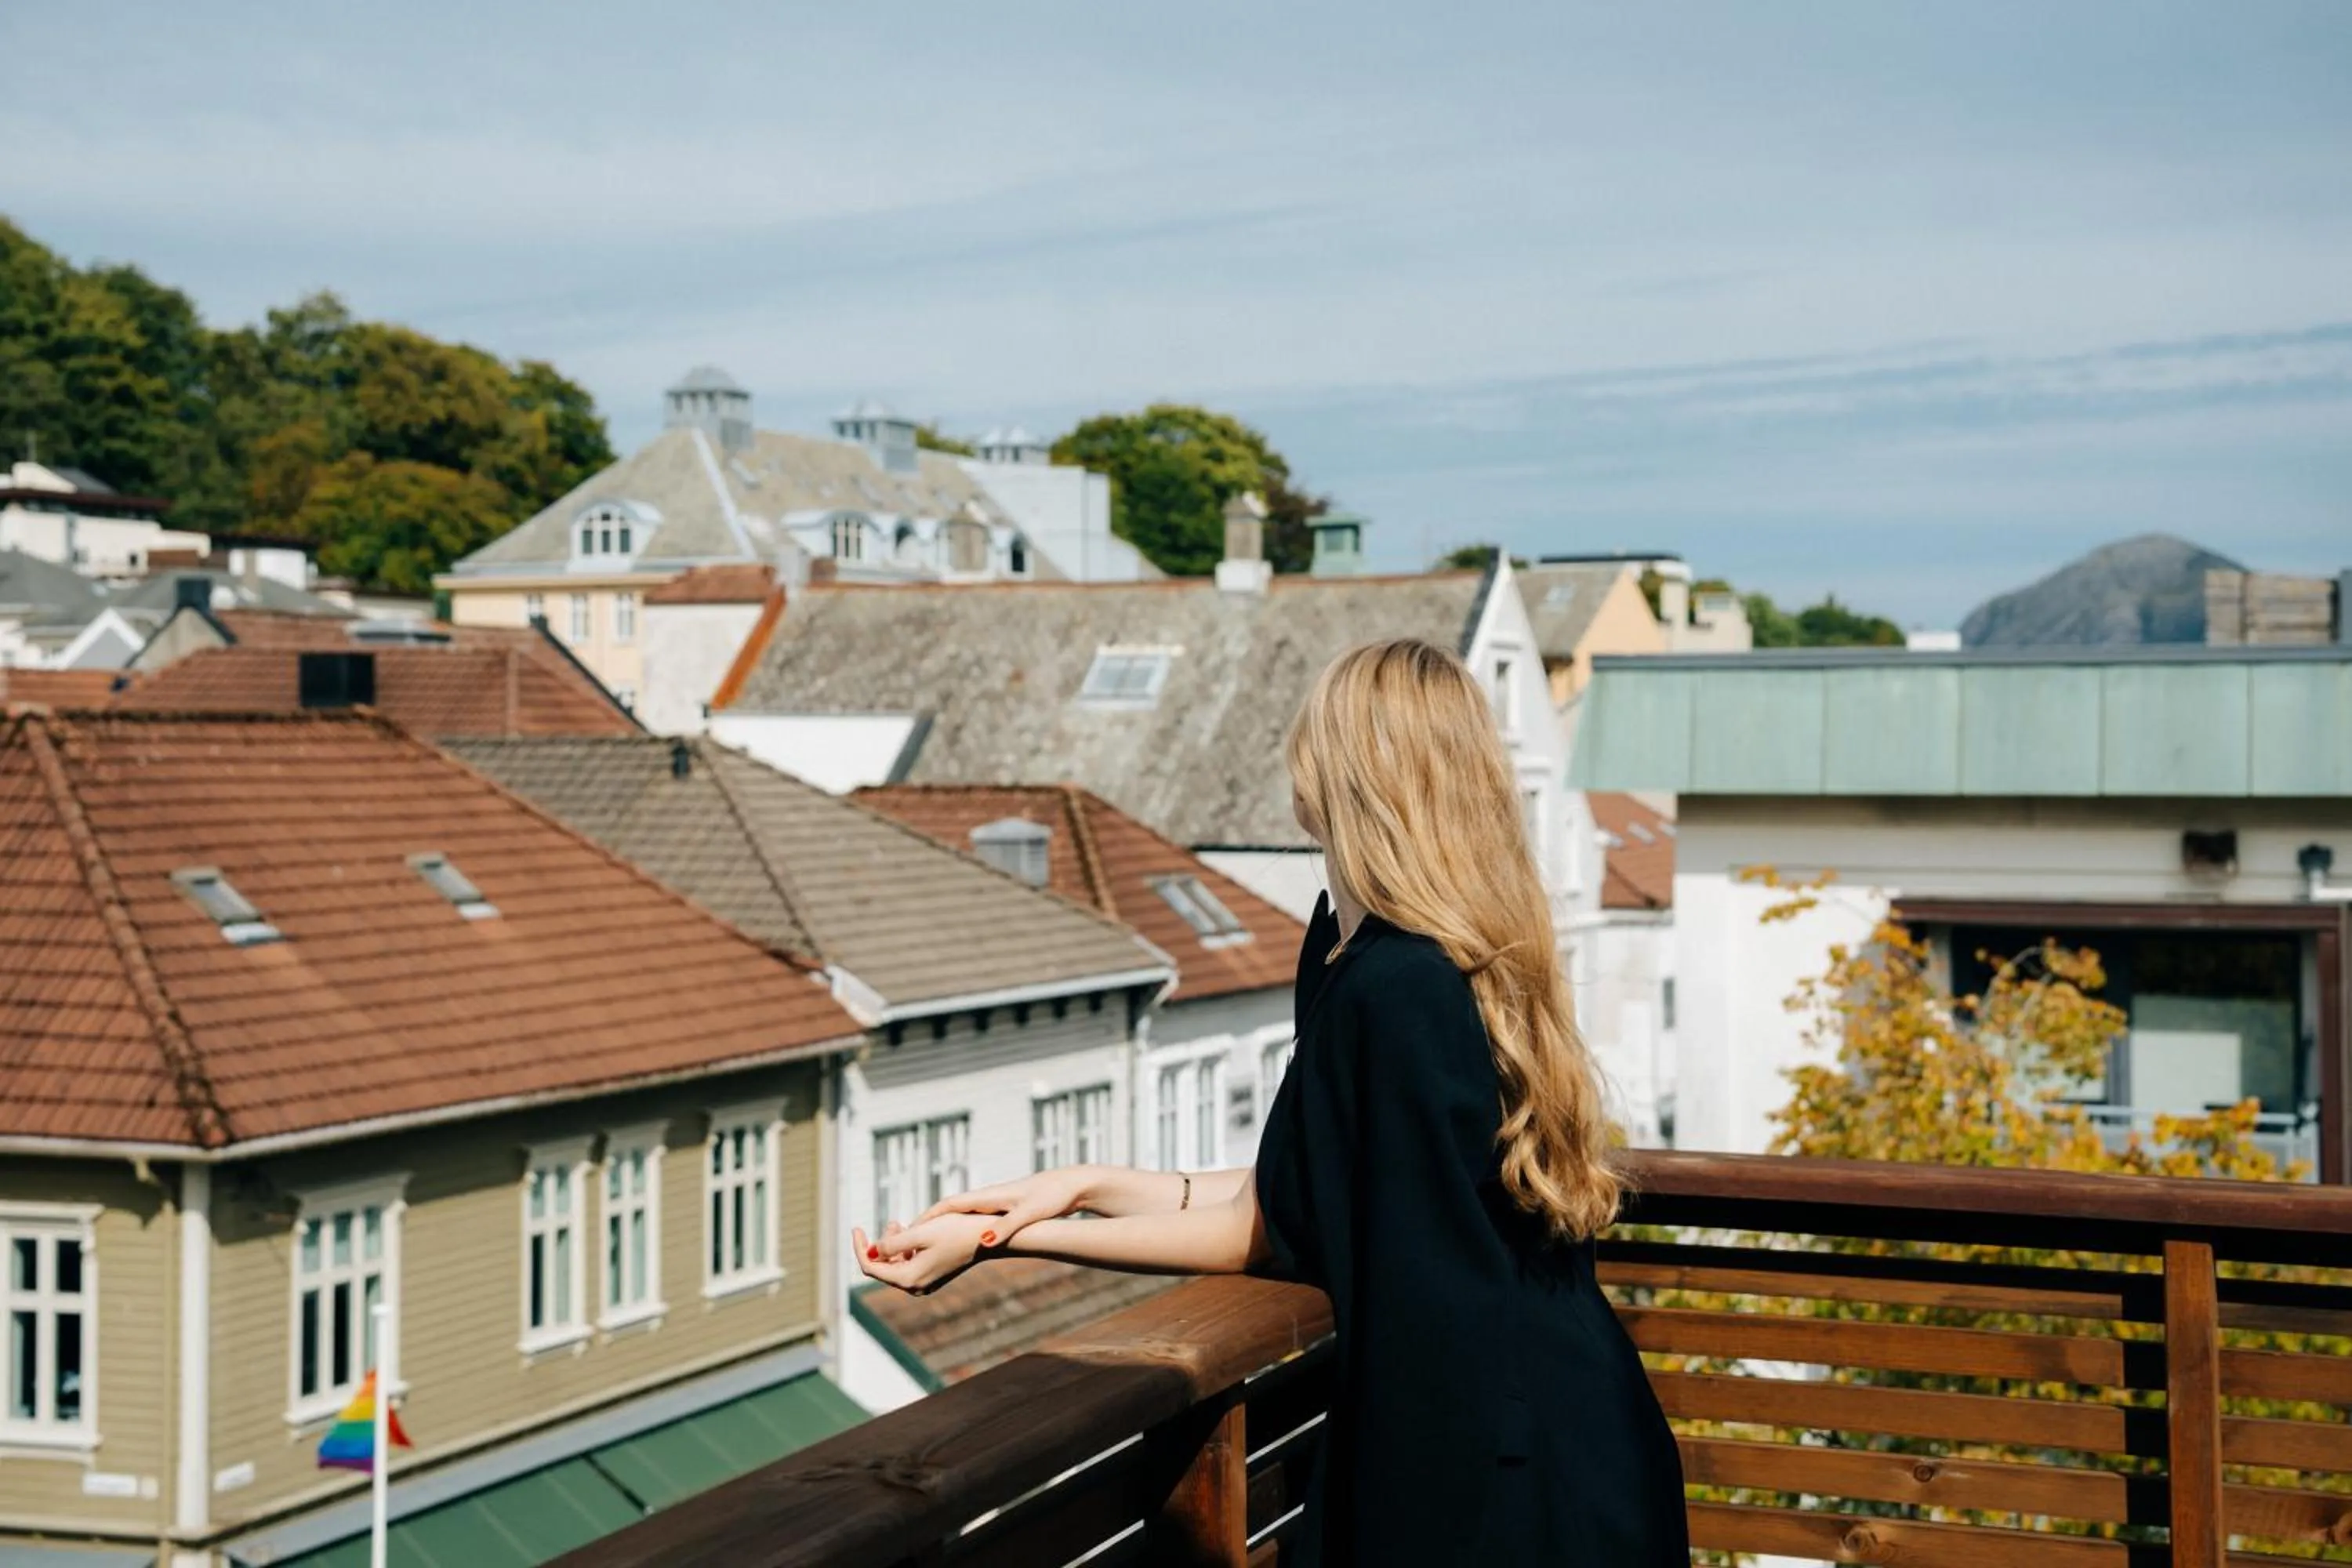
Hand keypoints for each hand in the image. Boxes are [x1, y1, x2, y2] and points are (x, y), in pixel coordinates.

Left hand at [852, 1212, 998, 1294]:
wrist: (986, 1238)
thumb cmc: (955, 1232)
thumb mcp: (919, 1233)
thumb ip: (892, 1243)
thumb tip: (874, 1251)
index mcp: (908, 1278)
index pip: (871, 1266)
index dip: (859, 1247)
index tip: (857, 1228)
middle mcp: (914, 1286)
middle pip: (882, 1267)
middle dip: (880, 1244)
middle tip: (893, 1222)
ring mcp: (924, 1283)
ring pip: (895, 1265)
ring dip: (893, 1244)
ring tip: (899, 1224)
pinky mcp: (931, 1275)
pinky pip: (908, 1264)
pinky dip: (904, 1249)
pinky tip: (910, 1234)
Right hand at [915, 1166, 1094, 1238]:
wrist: (1071, 1184)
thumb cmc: (1053, 1196)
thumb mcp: (1030, 1213)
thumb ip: (1007, 1227)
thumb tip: (984, 1241)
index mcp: (988, 1197)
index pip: (948, 1205)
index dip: (926, 1219)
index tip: (905, 1233)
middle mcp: (987, 1198)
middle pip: (947, 1210)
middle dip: (925, 1225)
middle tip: (903, 1244)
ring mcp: (994, 1203)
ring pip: (958, 1215)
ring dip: (939, 1227)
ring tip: (921, 1246)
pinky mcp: (1003, 1209)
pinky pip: (971, 1220)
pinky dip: (957, 1229)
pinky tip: (955, 1241)